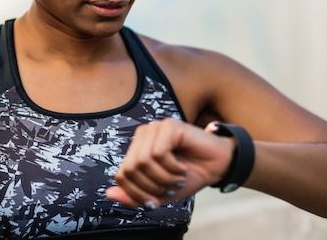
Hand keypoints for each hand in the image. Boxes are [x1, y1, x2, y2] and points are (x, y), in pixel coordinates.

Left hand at [105, 118, 234, 208]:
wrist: (217, 167)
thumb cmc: (189, 176)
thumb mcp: (159, 192)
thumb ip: (135, 195)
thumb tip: (109, 194)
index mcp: (137, 149)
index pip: (121, 175)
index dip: (136, 193)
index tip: (155, 201)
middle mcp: (143, 135)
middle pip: (130, 168)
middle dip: (151, 186)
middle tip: (170, 188)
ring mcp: (156, 127)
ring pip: (143, 161)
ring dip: (163, 178)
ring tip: (178, 178)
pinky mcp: (169, 125)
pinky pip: (159, 152)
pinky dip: (171, 167)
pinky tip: (182, 167)